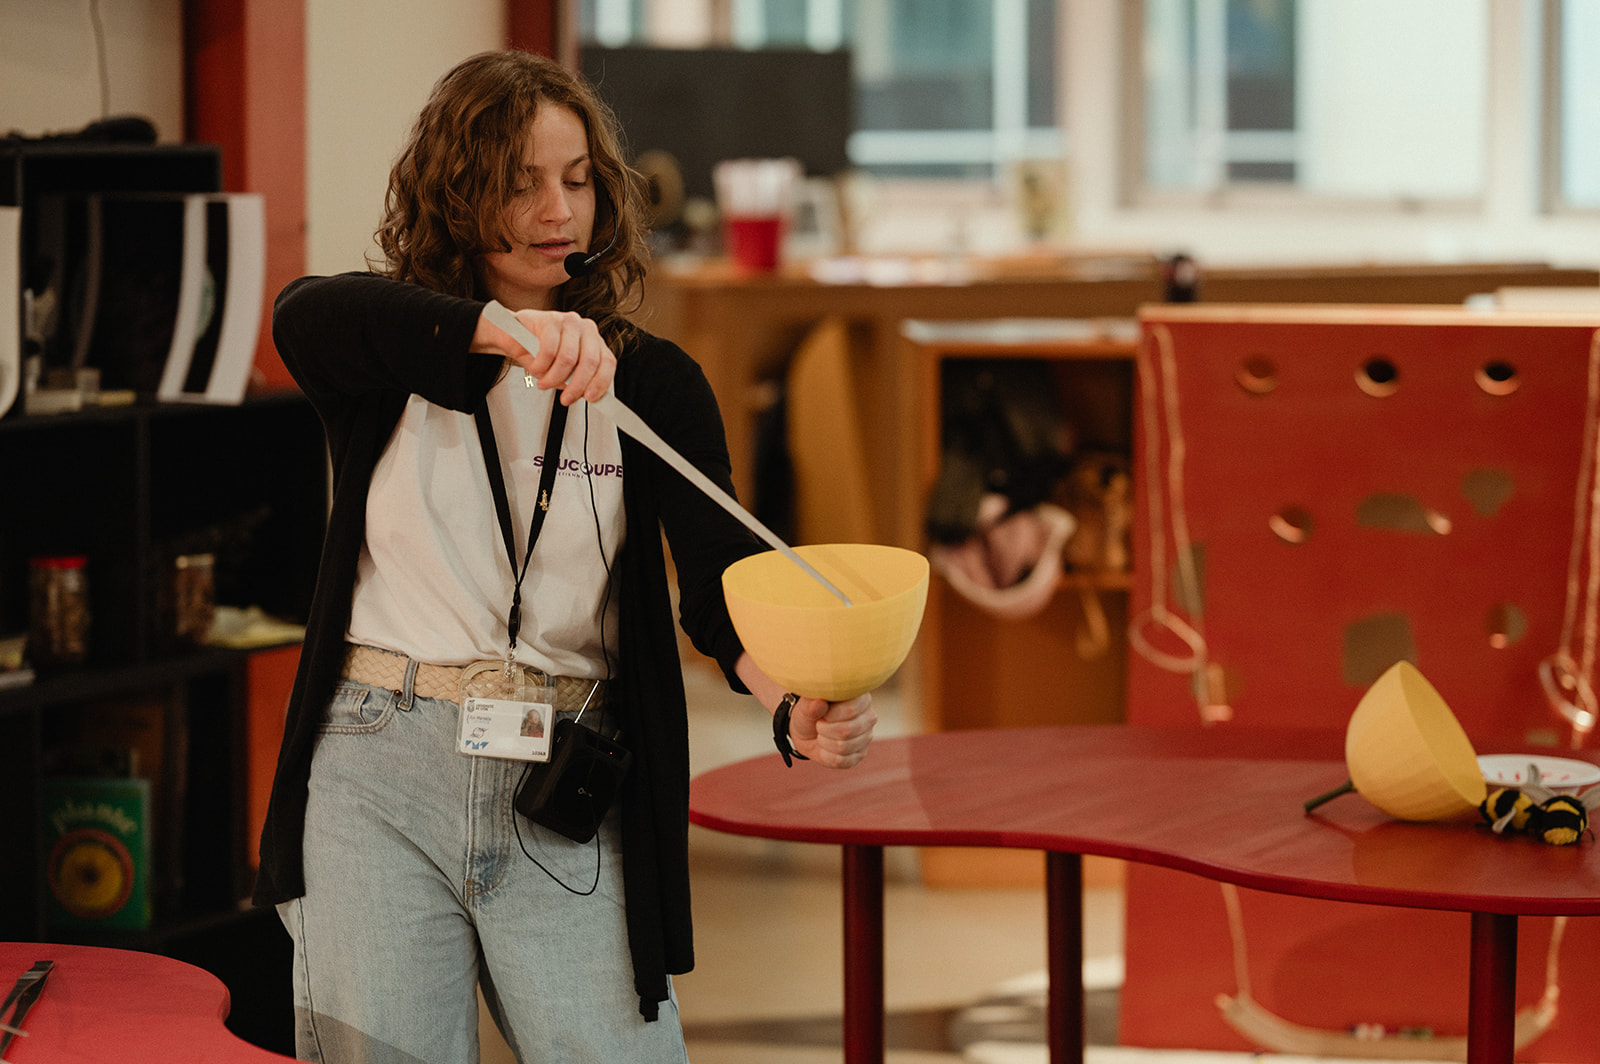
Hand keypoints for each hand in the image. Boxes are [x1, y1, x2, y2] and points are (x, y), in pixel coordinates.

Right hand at [473, 306, 616, 405]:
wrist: (513, 336)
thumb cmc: (540, 353)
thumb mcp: (562, 372)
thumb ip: (576, 381)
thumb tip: (585, 394)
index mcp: (595, 342)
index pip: (608, 362)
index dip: (600, 382)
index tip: (590, 398)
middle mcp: (586, 329)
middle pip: (590, 362)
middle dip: (576, 386)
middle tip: (565, 399)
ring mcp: (569, 322)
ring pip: (568, 358)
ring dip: (553, 377)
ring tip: (543, 382)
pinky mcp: (550, 319)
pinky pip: (549, 350)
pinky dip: (541, 366)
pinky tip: (535, 368)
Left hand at [786, 692, 876, 768]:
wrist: (808, 732)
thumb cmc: (811, 712)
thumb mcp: (806, 705)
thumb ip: (811, 704)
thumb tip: (819, 703)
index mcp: (860, 697)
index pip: (851, 709)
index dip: (831, 715)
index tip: (822, 713)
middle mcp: (869, 716)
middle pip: (847, 730)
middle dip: (824, 729)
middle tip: (819, 724)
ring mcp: (867, 736)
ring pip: (843, 747)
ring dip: (824, 742)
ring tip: (822, 734)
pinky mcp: (860, 754)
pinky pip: (841, 760)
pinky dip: (826, 755)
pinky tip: (825, 746)